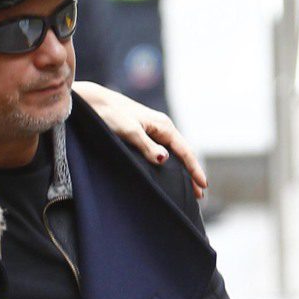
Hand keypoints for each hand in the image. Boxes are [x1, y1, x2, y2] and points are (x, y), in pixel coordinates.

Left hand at [73, 82, 206, 199]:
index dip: (194, 169)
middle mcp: (162, 127)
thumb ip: (146, 146)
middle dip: (192, 173)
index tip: (203, 186)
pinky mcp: (145, 133)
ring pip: (174, 153)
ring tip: (189, 188)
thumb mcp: (130, 131)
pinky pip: (164, 151)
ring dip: (182, 170)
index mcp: (163, 126)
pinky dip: (171, 164)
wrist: (95, 102)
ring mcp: (154, 130)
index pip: (185, 151)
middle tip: (200, 195)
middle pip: (182, 153)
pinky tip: (171, 173)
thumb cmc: (111, 115)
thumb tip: (164, 159)